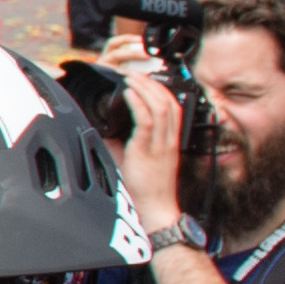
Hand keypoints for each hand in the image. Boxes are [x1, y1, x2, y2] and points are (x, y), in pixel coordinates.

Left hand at [109, 60, 186, 226]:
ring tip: (130, 77)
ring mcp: (161, 145)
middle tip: (136, 73)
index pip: (174, 107)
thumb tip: (110, 128)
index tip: (147, 79)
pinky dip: (137, 103)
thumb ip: (134, 143)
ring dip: (144, 88)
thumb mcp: (144, 161)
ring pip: (160, 107)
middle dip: (152, 83)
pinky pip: (146, 121)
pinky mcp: (148, 151)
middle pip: (169, 102)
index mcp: (171, 141)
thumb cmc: (148, 189)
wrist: (156, 210)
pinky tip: (128, 94)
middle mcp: (169, 140)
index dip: (161, 89)